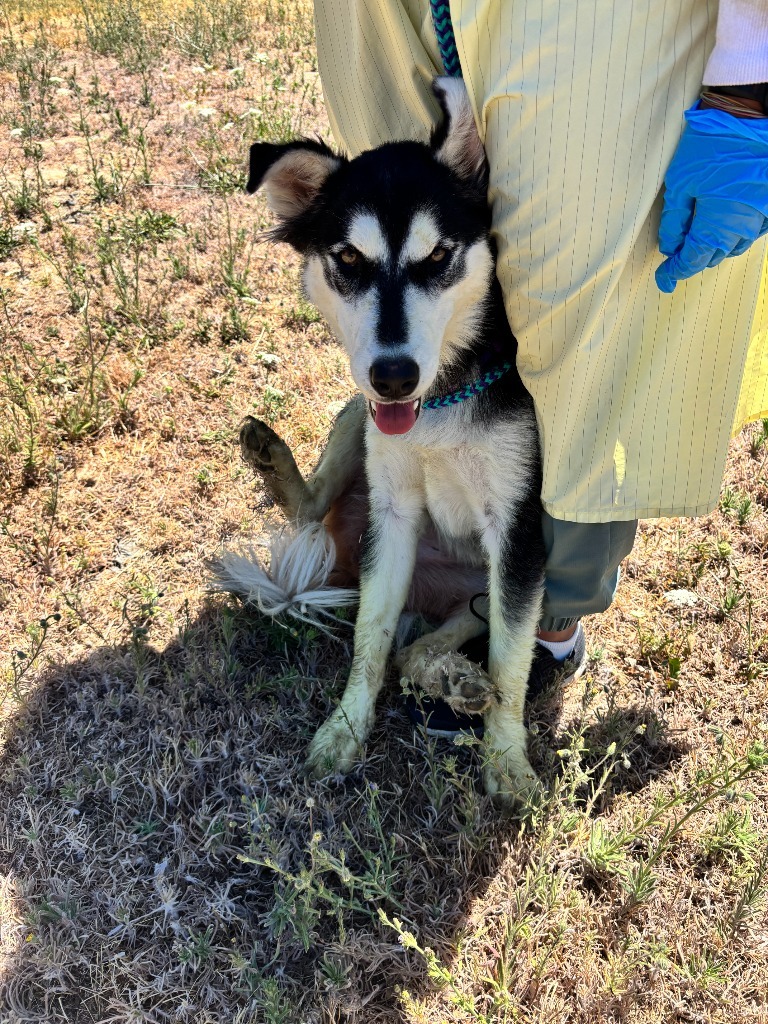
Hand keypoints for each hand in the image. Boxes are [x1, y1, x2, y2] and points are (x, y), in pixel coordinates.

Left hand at [655, 106, 767, 293]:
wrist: (751, 115)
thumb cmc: (711, 145)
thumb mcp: (680, 182)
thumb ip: (673, 220)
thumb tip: (669, 246)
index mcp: (716, 226)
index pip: (692, 261)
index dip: (674, 271)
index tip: (662, 278)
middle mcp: (741, 228)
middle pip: (713, 257)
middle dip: (693, 259)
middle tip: (676, 255)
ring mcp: (760, 218)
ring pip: (734, 246)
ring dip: (715, 248)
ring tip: (698, 240)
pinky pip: (753, 232)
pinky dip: (736, 235)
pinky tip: (725, 226)